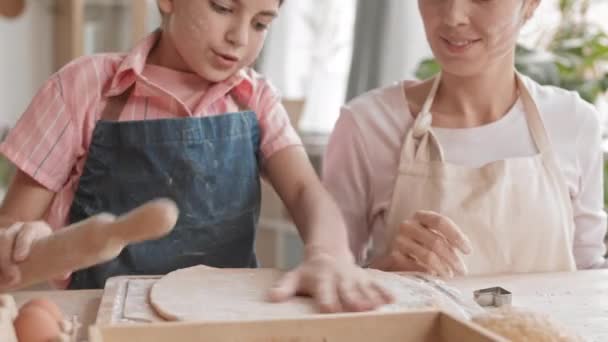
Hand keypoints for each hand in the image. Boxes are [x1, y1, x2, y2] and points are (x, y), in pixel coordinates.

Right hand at [0, 221, 66, 286]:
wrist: (33, 251)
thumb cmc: (45, 252)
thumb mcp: (52, 254)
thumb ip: (59, 265)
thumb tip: (64, 275)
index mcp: (34, 228)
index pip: (27, 231)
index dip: (22, 243)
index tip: (20, 258)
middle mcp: (16, 229)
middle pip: (6, 238)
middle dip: (6, 258)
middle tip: (13, 277)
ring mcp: (3, 235)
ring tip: (4, 281)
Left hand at [267, 248, 393, 312]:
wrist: (328, 249)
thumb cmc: (309, 270)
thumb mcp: (294, 276)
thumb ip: (284, 287)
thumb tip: (271, 298)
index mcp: (321, 278)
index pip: (324, 291)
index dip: (327, 300)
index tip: (330, 309)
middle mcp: (339, 277)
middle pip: (347, 290)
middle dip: (354, 299)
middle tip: (360, 308)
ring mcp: (354, 277)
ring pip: (364, 288)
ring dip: (372, 297)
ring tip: (378, 306)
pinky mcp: (365, 277)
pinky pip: (376, 284)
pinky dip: (384, 291)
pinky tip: (393, 300)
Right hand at [373, 211, 471, 277]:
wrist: (398, 256)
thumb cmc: (422, 244)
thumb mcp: (434, 235)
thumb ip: (448, 238)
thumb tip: (466, 249)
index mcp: (420, 216)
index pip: (440, 222)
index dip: (456, 236)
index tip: (468, 251)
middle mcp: (407, 225)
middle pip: (435, 240)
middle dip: (452, 257)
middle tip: (462, 270)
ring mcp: (399, 241)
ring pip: (427, 255)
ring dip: (442, 268)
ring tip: (450, 275)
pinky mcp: (394, 256)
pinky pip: (415, 266)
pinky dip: (427, 272)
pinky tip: (433, 276)